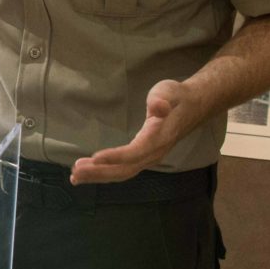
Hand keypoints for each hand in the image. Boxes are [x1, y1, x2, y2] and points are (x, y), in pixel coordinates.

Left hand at [70, 80, 197, 183]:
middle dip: (99, 172)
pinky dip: (105, 174)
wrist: (193, 106)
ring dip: (99, 176)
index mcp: (158, 139)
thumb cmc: (176, 97)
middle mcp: (153, 154)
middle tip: (75, 172)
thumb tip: (159, 107)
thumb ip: (161, 100)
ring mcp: (148, 158)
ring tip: (75, 177)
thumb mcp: (168, 92)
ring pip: (122, 173)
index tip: (94, 158)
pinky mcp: (143, 158)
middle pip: (124, 169)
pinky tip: (90, 173)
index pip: (134, 152)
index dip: (115, 157)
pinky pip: (123, 170)